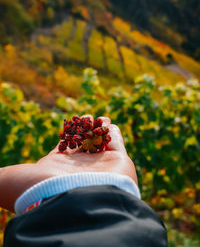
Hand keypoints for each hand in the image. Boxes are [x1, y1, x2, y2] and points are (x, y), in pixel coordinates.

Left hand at [0, 116, 137, 211]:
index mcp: (59, 170)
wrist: (76, 200)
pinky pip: (116, 140)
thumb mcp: (10, 180)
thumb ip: (0, 176)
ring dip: (96, 127)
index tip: (66, 127)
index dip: (66, 136)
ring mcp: (101, 165)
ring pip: (100, 140)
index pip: (64, 149)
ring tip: (91, 119)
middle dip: (82, 129)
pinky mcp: (120, 161)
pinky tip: (103, 123)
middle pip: (83, 143)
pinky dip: (110, 129)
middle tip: (81, 120)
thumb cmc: (44, 188)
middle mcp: (81, 168)